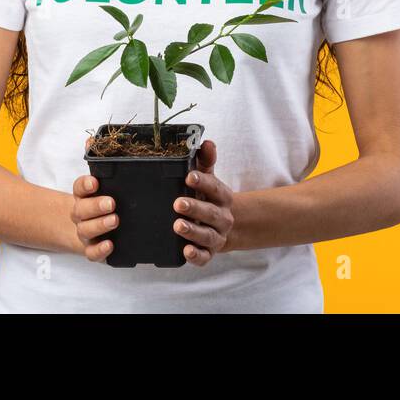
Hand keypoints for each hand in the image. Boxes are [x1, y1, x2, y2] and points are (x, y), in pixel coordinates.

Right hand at [72, 136, 117, 261]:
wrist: (80, 229)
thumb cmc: (95, 201)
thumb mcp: (97, 183)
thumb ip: (97, 161)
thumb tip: (91, 141)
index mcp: (82, 195)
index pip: (79, 188)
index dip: (85, 184)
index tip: (95, 182)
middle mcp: (80, 214)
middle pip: (81, 210)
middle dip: (95, 206)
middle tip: (111, 203)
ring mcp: (85, 232)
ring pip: (86, 230)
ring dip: (100, 225)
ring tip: (115, 220)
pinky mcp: (91, 249)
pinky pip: (91, 253)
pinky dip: (99, 250)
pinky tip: (110, 245)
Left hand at [173, 139, 234, 265]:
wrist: (222, 226)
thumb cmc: (208, 198)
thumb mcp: (208, 178)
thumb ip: (206, 161)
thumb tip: (207, 142)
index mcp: (222, 196)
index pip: (215, 188)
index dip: (203, 182)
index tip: (189, 177)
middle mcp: (223, 217)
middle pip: (211, 213)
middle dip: (195, 208)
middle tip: (177, 203)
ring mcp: (216, 236)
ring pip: (207, 235)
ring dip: (192, 231)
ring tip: (177, 226)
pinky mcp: (209, 253)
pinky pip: (204, 257)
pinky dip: (196, 255)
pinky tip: (186, 251)